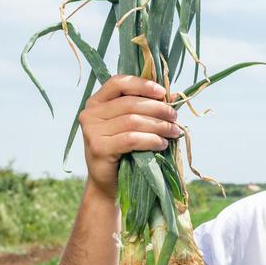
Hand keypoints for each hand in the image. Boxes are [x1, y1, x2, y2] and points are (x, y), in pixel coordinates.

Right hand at [78, 75, 180, 199]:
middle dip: (158, 109)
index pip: (118, 82)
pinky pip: (131, 139)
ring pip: (133, 121)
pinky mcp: (99, 148)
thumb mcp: (134, 125)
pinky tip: (162, 144)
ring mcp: (91, 131)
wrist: (109, 182)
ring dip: (159, 125)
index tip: (163, 92)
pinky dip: (151, 140)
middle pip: (130, 103)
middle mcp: (90, 113)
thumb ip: (148, 107)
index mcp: (96, 102)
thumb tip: (175, 93)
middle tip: (175, 117)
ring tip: (174, 132)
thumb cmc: (124, 151)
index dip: (142, 84)